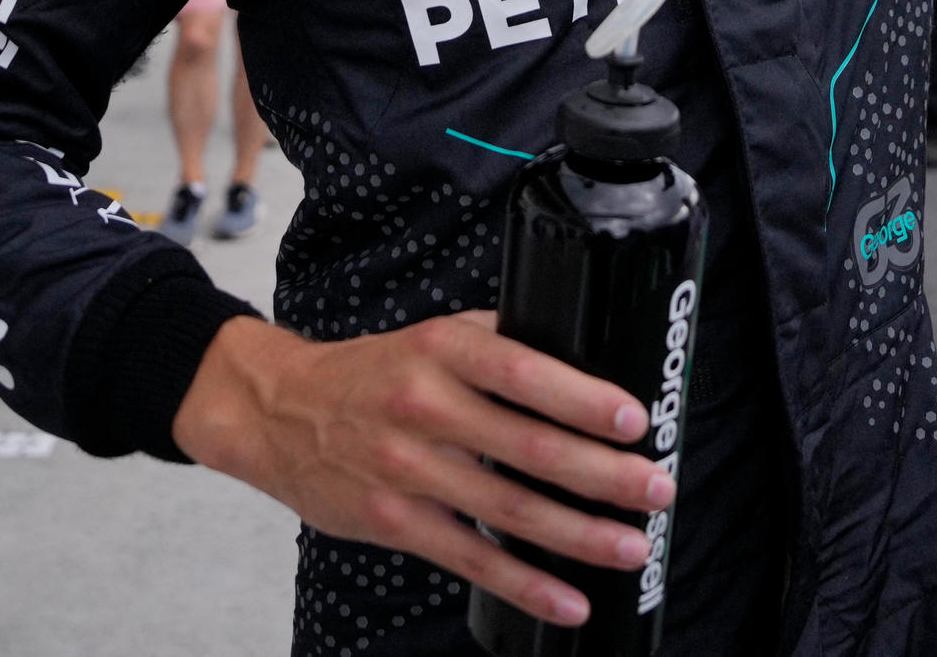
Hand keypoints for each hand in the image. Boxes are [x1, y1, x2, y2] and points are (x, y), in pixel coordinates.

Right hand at [172, 311, 670, 629]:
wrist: (279, 411)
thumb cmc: (374, 372)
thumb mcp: (434, 335)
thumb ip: (500, 343)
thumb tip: (587, 360)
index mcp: (444, 350)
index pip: (523, 372)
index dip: (581, 399)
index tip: (634, 420)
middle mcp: (425, 408)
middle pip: (527, 447)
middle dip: (602, 474)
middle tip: (657, 488)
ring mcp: (408, 470)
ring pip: (506, 510)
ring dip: (577, 535)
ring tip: (630, 546)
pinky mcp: (395, 522)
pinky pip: (471, 559)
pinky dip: (525, 585)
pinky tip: (568, 601)